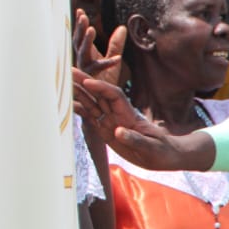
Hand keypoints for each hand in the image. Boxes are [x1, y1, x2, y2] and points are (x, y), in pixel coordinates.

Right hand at [73, 9, 126, 86]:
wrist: (103, 103)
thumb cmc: (105, 81)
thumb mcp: (112, 60)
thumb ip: (116, 45)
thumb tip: (122, 27)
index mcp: (85, 55)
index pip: (80, 36)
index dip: (79, 25)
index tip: (80, 11)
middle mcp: (82, 61)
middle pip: (78, 42)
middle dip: (79, 29)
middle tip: (83, 16)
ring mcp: (85, 70)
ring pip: (83, 53)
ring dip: (86, 41)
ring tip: (91, 30)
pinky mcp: (91, 80)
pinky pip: (99, 70)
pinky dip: (108, 63)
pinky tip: (117, 59)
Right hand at [73, 71, 213, 170]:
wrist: (165, 157)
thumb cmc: (163, 151)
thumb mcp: (153, 148)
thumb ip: (136, 139)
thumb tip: (118, 131)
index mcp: (129, 115)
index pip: (114, 95)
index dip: (101, 87)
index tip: (88, 82)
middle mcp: (118, 114)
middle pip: (99, 94)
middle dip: (85, 82)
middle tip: (69, 71)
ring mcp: (111, 121)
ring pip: (92, 103)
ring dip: (79, 93)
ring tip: (63, 83)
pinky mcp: (106, 130)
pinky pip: (90, 117)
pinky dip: (79, 110)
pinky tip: (67, 104)